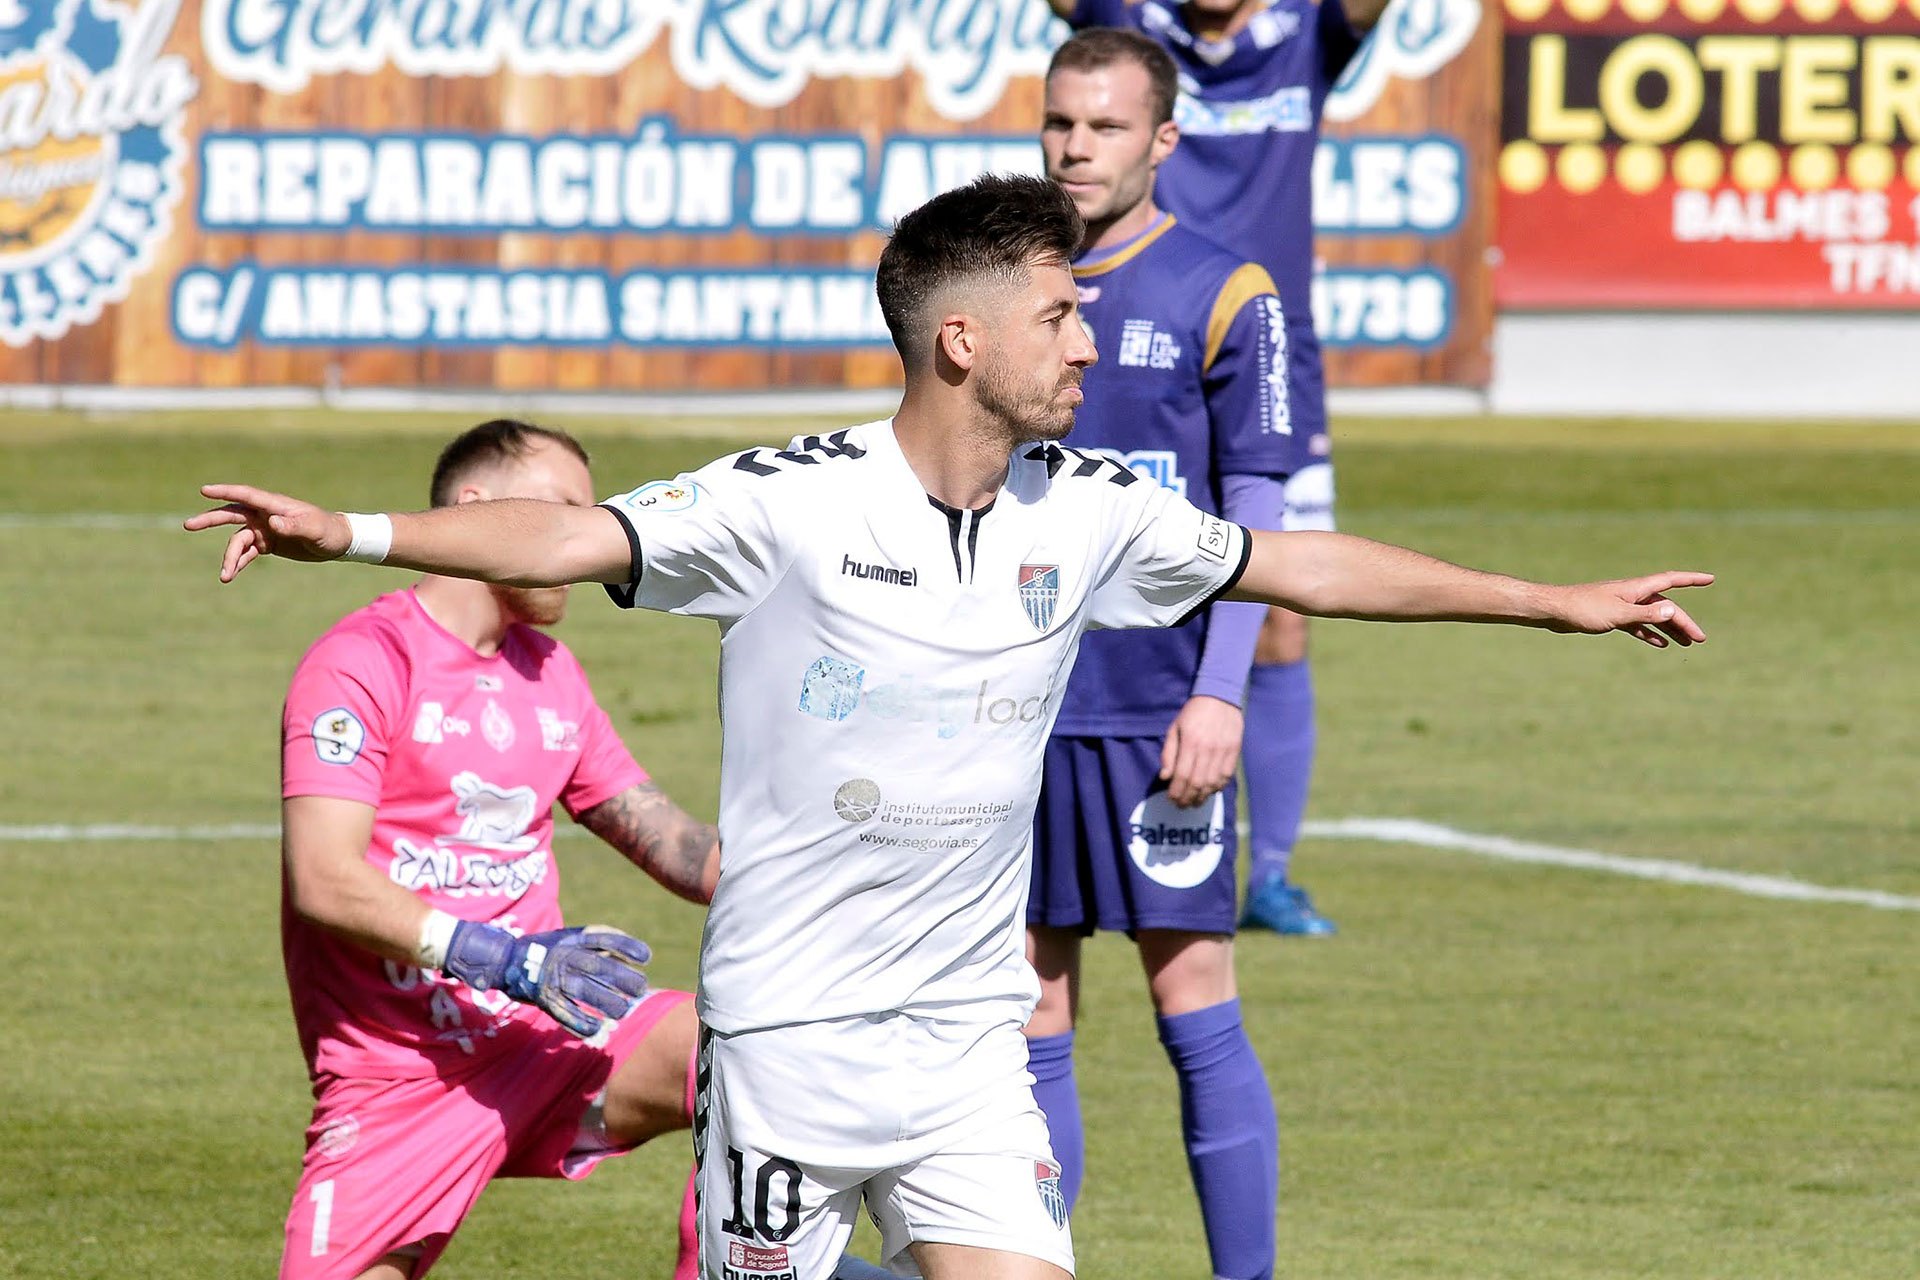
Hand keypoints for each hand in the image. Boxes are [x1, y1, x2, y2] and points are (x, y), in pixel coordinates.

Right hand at [183, 484, 350, 581]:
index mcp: (275, 505)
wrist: (337, 542)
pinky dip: (239, 563)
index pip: (246, 495)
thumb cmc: (327, 530)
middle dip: (210, 520)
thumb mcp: (313, 529)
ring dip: (230, 557)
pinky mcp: (267, 544)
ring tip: (225, 576)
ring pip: (238, 541)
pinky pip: (247, 553)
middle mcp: (265, 515)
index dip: (225, 491)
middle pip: (232, 514)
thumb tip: (272, 523)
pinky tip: (230, 575)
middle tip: (189, 525)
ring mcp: (264, 529)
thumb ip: (294, 525)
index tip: (204, 490)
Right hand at [443, 923, 650, 1037]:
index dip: (627, 947)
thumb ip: (597, 943)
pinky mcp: (543, 998)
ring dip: (606, 1003)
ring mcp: (552, 977)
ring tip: (624, 1011)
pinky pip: (564, 1012)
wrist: (504, 959)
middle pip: (598, 967)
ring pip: (584, 991)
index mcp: (573, 938)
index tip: (646, 957)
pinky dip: (581, 1022)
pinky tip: (597, 1029)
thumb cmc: (547, 948)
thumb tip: (626, 955)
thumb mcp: (571, 937)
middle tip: (641, 989)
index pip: (605, 939)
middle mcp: (564, 956)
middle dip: (622, 979)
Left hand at [1159, 695, 1244, 807]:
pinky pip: (1227, 775)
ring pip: (1213, 782)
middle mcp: (1208, 748)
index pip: (1182, 774)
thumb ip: (1168, 753)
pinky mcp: (1234, 751)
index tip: (1171, 799)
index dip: (1176, 791)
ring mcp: (1223, 750)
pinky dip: (1218, 787)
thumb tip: (1165, 777)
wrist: (1219, 697)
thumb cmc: (1192, 713)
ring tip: (1195, 803)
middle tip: (1182, 806)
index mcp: (1191, 742)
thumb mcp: (1174, 729)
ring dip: (1203, 796)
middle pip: (1197, 782)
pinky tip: (1210, 791)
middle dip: (1188, 798)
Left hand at [1544, 572, 1713, 647]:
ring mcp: (1622, 606)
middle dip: (1684, 621)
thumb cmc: (1584, 609)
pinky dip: (1650, 634)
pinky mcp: (1612, 617)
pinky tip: (1661, 644)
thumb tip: (1673, 611)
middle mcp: (1632, 595)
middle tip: (1699, 638)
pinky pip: (1637, 626)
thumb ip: (1645, 615)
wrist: (1555, 611)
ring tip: (1686, 643)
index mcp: (1636, 589)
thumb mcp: (1618, 614)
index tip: (1711, 579)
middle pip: (1665, 607)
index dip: (1691, 580)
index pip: (1670, 581)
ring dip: (1670, 629)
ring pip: (1653, 617)